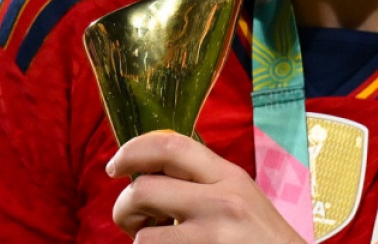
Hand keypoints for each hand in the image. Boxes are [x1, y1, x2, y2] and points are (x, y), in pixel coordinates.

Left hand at [107, 131, 306, 243]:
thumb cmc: (262, 238)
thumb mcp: (241, 197)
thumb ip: (203, 181)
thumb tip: (151, 170)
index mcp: (228, 175)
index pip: (170, 144)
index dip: (132, 150)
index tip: (115, 165)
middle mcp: (222, 200)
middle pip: (144, 189)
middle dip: (124, 206)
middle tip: (130, 219)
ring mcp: (215, 235)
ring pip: (144, 235)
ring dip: (140, 241)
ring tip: (156, 241)